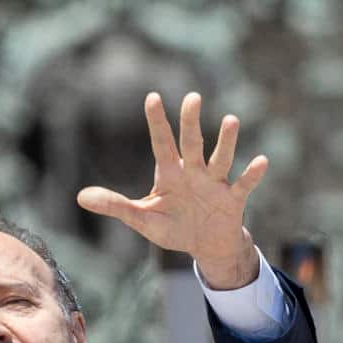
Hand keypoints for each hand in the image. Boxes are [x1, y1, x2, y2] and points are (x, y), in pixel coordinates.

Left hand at [77, 91, 267, 288]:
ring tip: (230, 120)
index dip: (157, 122)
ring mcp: (215, 183)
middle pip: (191, 144)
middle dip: (190, 122)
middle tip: (192, 97)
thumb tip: (80, 197)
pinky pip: (244, 185)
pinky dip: (252, 174)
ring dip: (226, 141)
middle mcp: (194, 172)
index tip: (152, 97)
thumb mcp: (141, 218)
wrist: (205, 246)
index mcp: (170, 174)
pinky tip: (261, 160)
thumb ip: (114, 205)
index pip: (161, 143)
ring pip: (220, 158)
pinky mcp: (233, 199)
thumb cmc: (173, 227)